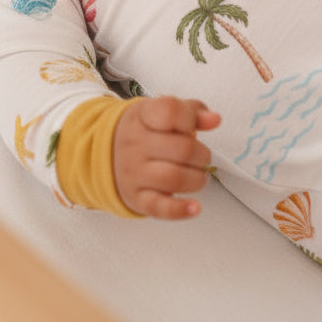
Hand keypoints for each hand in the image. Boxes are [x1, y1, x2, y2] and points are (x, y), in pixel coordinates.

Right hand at [113, 96, 220, 219]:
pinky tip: (194, 207)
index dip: (190, 118)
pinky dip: (181, 210)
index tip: (192, 125)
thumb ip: (192, 112)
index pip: (170, 111)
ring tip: (198, 176)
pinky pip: (160, 207)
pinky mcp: (137, 198)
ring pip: (175, 178)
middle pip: (183, 149)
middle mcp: (136, 143)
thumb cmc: (143, 131)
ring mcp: (134, 172)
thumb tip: (214, 119)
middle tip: (201, 157)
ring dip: (198, 179)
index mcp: (143, 116)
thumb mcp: (163, 113)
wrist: (107, 152)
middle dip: (202, 155)